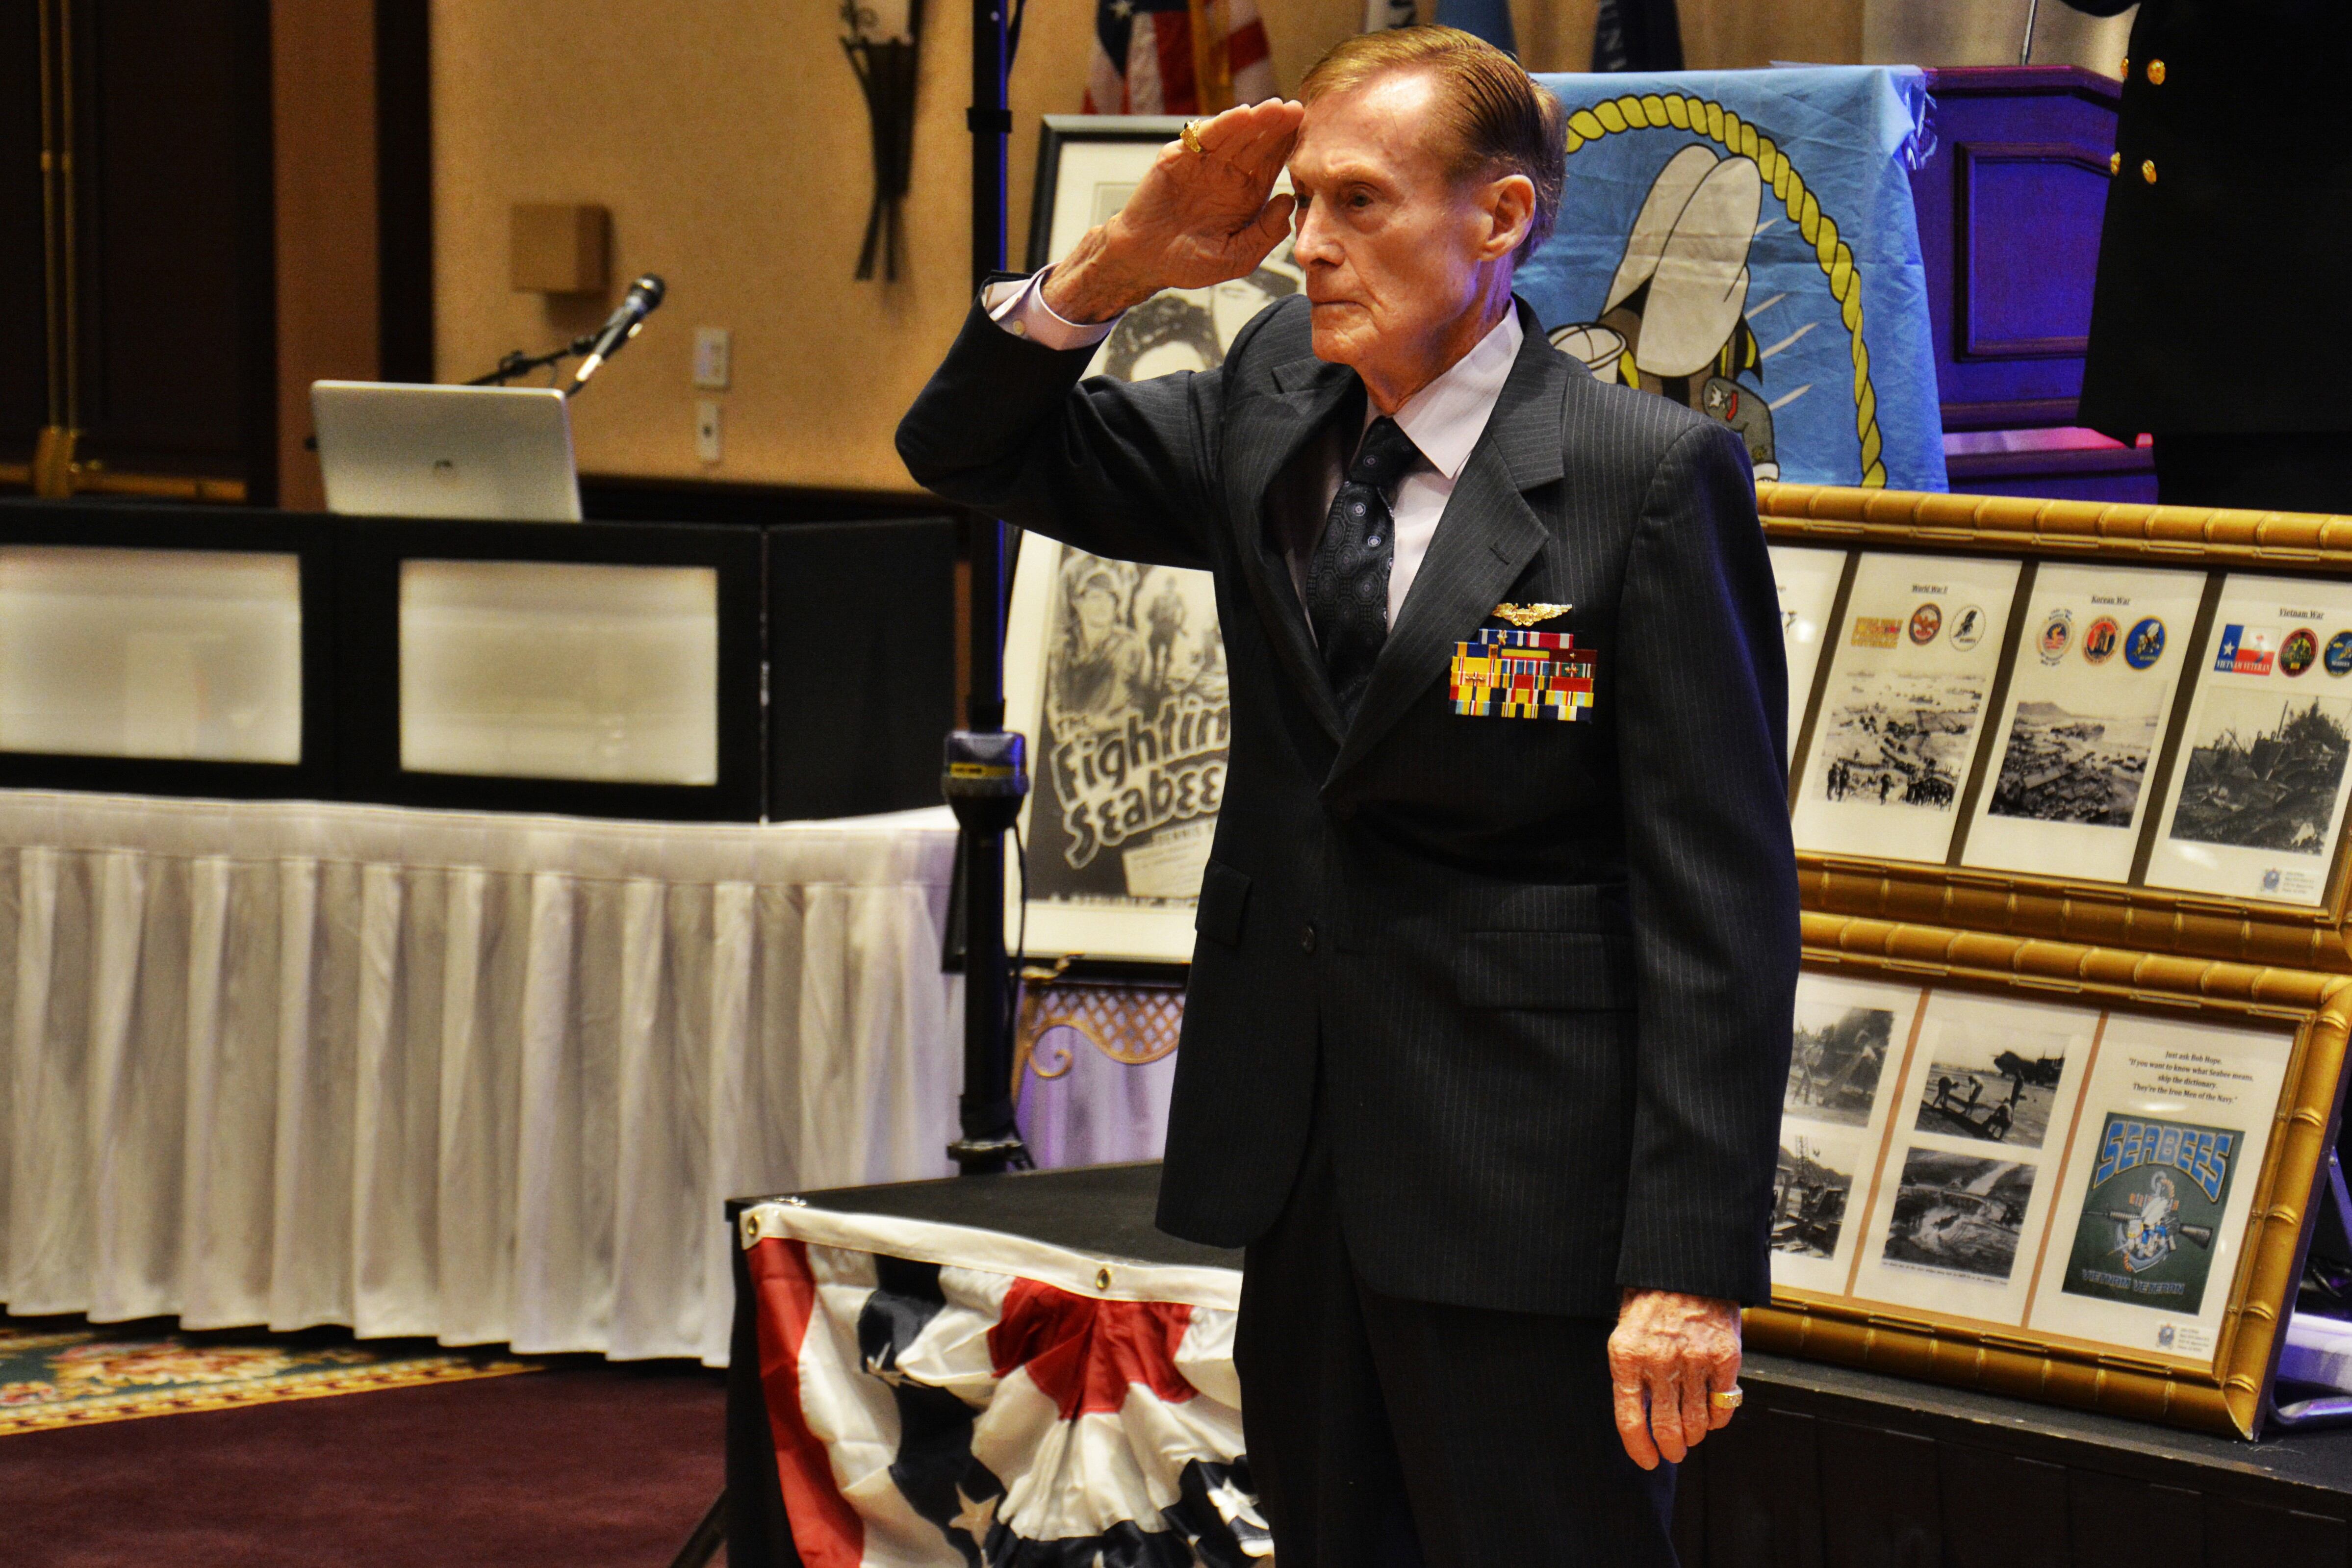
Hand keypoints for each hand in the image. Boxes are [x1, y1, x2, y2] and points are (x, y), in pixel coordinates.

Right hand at [1041, 98, 1303, 323]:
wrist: (1144, 262)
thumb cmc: (1189, 262)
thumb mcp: (1237, 257)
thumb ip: (1266, 234)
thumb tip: (1289, 201)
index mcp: (1247, 193)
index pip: (1273, 163)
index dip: (1290, 146)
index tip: (1312, 133)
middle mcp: (1227, 173)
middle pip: (1257, 142)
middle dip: (1277, 125)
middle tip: (1297, 109)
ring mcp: (1202, 163)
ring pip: (1234, 135)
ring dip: (1254, 119)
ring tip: (1275, 108)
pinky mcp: (1177, 158)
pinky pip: (1201, 138)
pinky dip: (1220, 125)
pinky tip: (1241, 116)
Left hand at [1607, 1288, 1741, 1469]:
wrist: (1687, 1267)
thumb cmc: (1651, 1300)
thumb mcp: (1626, 1332)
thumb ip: (1632, 1372)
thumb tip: (1641, 1418)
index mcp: (1626, 1355)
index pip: (1629, 1419)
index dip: (1639, 1448)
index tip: (1648, 1461)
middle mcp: (1659, 1361)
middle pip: (1667, 1428)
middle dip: (1671, 1448)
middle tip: (1674, 1452)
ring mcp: (1694, 1360)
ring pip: (1696, 1422)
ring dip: (1694, 1435)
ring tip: (1692, 1434)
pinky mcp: (1725, 1357)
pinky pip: (1723, 1404)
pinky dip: (1718, 1418)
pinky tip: (1712, 1416)